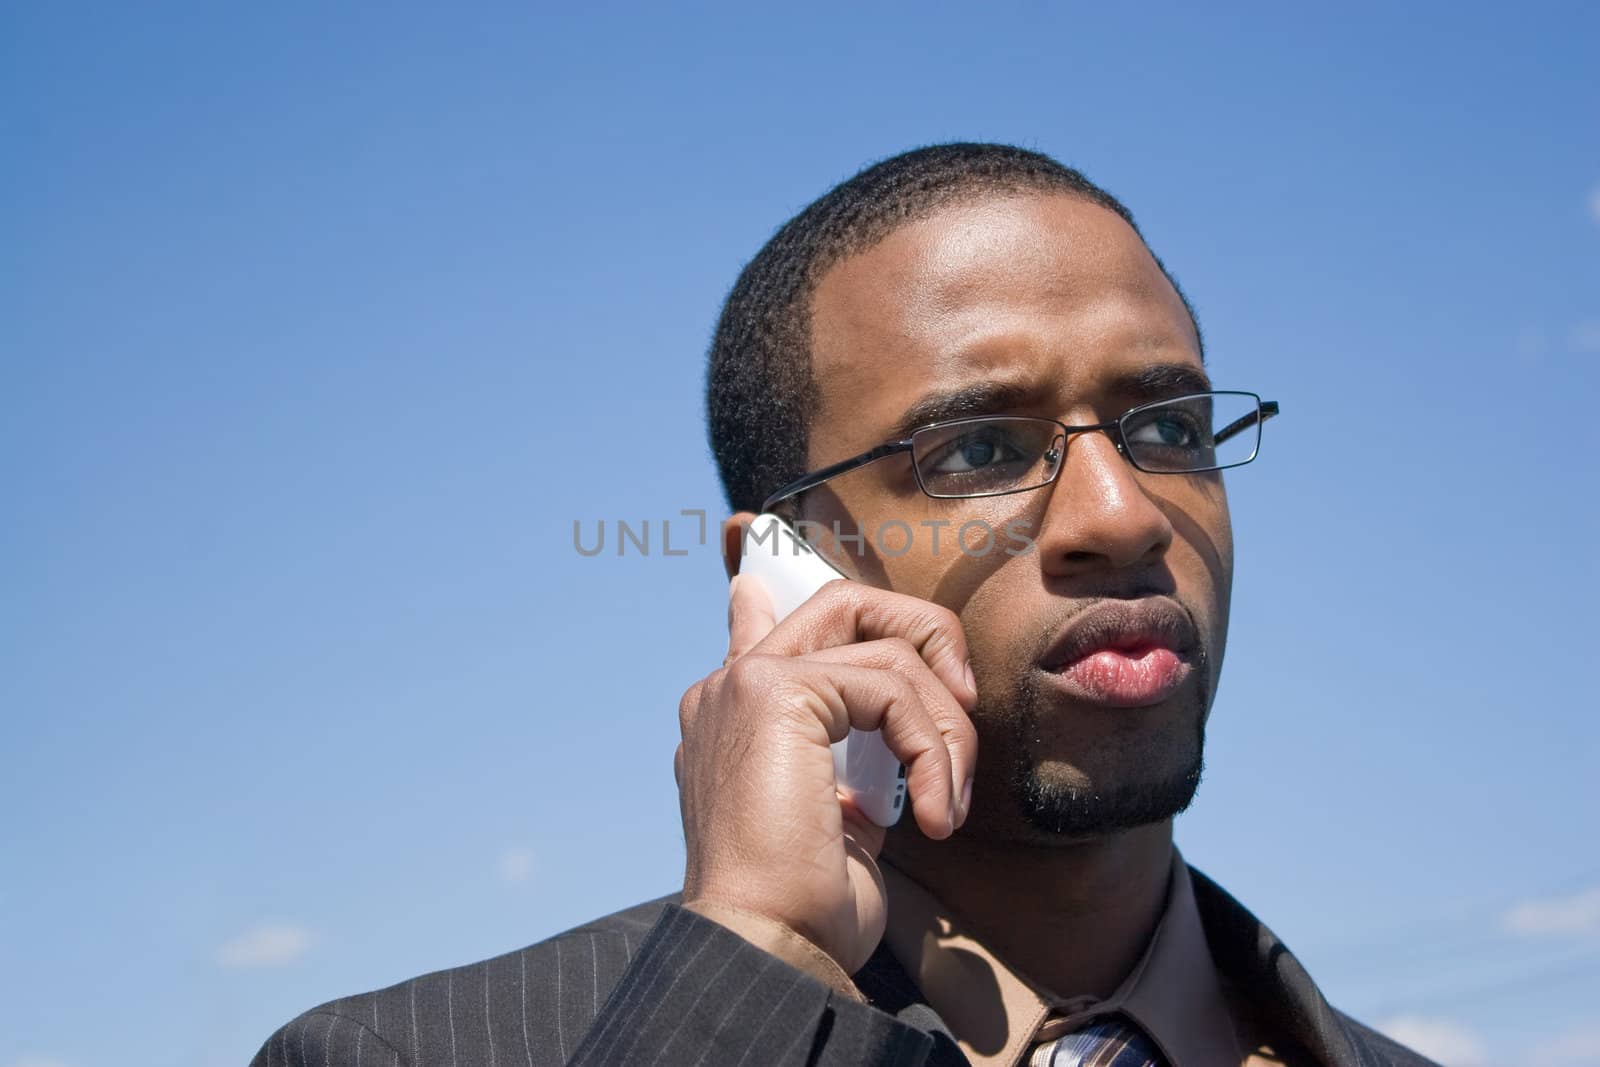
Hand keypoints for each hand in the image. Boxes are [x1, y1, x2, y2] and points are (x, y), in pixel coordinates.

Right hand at [674, 574, 978, 974]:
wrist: (766, 944)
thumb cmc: (803, 904)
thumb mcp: (837, 821)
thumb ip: (850, 758)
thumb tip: (878, 726)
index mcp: (730, 717)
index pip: (759, 624)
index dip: (787, 595)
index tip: (776, 583)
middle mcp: (728, 688)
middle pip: (844, 602)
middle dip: (925, 632)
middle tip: (963, 702)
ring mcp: (746, 682)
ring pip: (888, 649)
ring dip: (945, 731)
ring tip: (946, 803)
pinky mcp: (776, 691)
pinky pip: (893, 690)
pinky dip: (931, 753)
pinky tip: (931, 815)